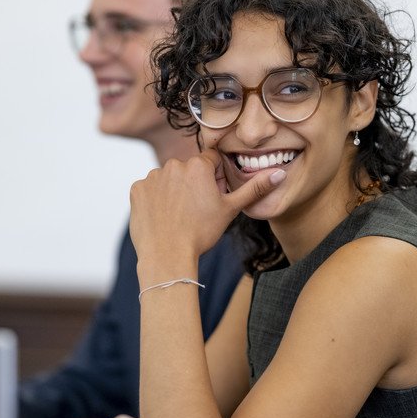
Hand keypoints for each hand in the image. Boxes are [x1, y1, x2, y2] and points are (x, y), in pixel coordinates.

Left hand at [129, 148, 284, 262]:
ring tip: (178, 216)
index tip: (211, 197)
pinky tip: (162, 216)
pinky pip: (149, 189)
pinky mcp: (136, 189)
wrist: (167, 256)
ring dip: (173, 191)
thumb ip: (254, 188)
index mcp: (198, 165)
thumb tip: (280, 173)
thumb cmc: (201, 234)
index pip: (211, 161)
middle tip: (196, 211)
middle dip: (193, 184)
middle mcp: (173, 165)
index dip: (214, 179)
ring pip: (168, 179)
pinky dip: (155, 200)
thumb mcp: (231, 210)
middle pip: (188, 169)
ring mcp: (152, 176)